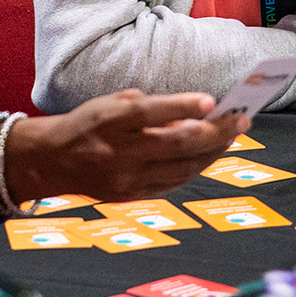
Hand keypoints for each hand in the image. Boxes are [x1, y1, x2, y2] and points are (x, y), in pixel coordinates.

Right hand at [3, 90, 247, 204]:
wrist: (54, 160)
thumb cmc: (90, 123)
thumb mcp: (113, 103)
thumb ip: (150, 108)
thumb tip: (195, 114)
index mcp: (112, 121)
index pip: (152, 113)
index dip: (183, 106)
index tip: (211, 100)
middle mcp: (120, 151)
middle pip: (177, 144)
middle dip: (216, 133)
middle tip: (241, 121)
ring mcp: (126, 178)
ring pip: (182, 168)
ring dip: (212, 153)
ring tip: (231, 137)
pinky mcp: (131, 196)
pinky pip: (172, 183)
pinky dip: (194, 168)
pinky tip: (208, 155)